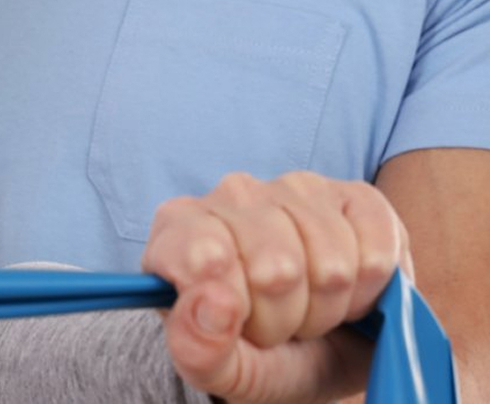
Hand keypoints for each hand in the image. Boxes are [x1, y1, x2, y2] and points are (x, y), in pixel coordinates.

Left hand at [144, 171, 408, 403]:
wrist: (324, 353)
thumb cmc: (261, 356)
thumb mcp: (222, 370)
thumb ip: (198, 348)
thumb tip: (211, 299)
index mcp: (179, 231)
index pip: (204, 256)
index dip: (235, 307)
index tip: (240, 325)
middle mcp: (232, 195)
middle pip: (274, 267)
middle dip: (286, 316)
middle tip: (280, 325)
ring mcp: (294, 187)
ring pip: (331, 261)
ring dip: (329, 306)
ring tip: (312, 309)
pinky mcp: (356, 195)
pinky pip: (377, 246)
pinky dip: (371, 287)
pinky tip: (350, 290)